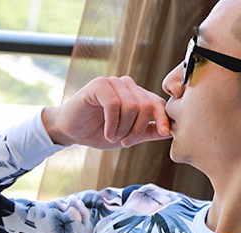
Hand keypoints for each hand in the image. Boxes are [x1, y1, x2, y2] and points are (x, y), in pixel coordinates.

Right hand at [42, 76, 170, 148]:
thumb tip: (170, 131)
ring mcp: (113, 83)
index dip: (162, 118)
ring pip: (131, 106)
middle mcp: (127, 85)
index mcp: (136, 94)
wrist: (70, 130)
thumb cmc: (97, 132)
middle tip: (125, 143)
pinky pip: (114, 104)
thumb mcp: (126, 136)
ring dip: (122, 128)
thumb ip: (147, 132)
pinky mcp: (99, 85)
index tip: (165, 133)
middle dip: (137, 129)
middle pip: (145, 106)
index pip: (157, 103)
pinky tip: (107, 133)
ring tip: (112, 137)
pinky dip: (112, 123)